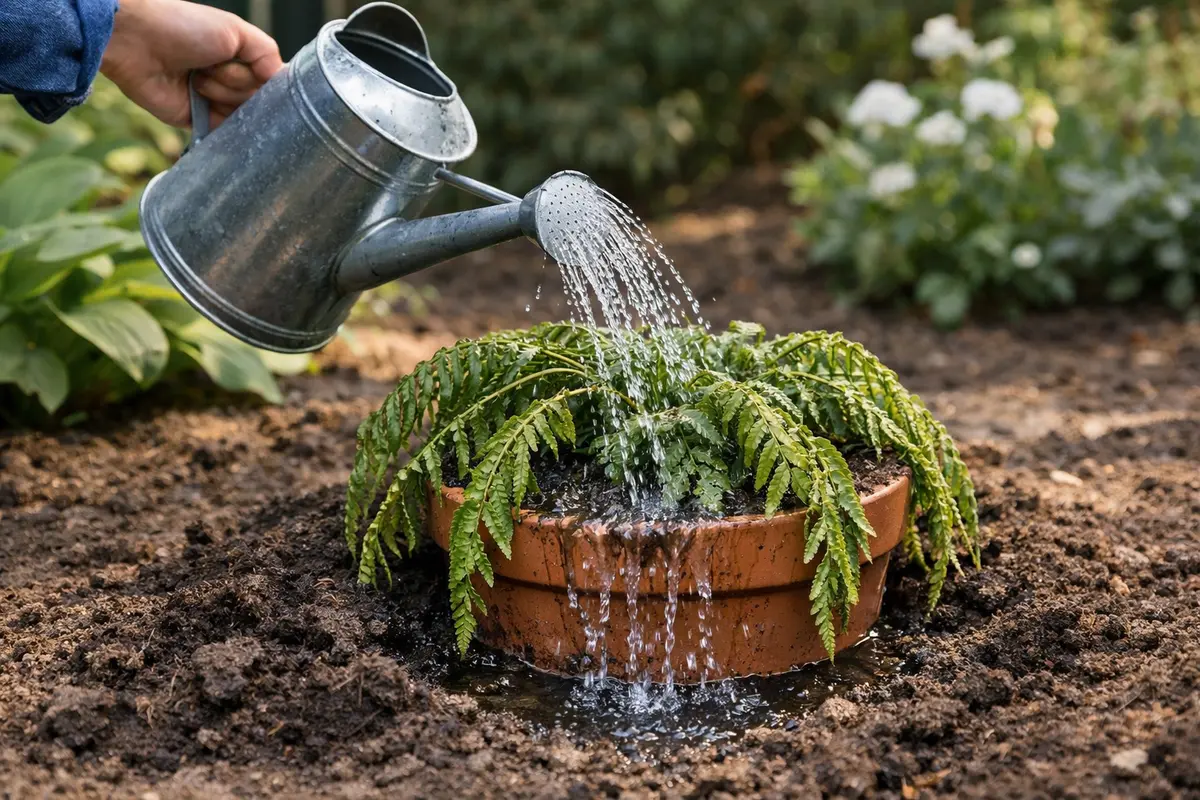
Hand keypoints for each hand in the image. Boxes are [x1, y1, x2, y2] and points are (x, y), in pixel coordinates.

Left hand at [99, 0, 282, 129]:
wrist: (136, 42)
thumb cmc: (182, 26)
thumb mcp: (235, 30)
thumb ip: (267, 54)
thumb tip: (283, 81)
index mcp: (242, 58)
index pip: (274, 82)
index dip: (268, 82)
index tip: (258, 75)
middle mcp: (231, 81)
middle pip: (259, 101)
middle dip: (238, 83)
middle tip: (213, 66)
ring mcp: (215, 102)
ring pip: (242, 116)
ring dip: (220, 95)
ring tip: (196, 78)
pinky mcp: (197, 121)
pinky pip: (222, 133)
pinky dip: (219, 124)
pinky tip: (204, 104)